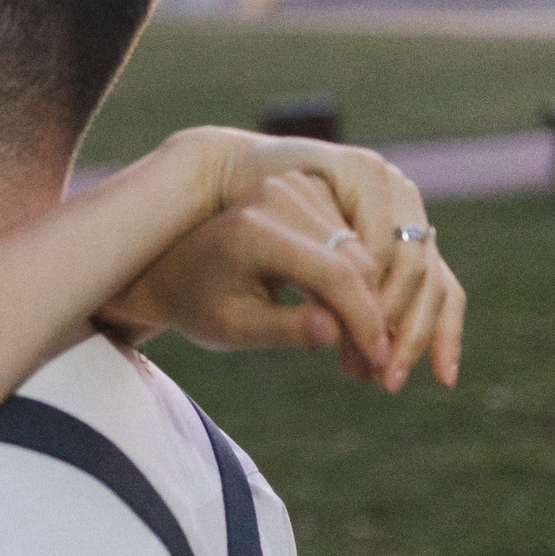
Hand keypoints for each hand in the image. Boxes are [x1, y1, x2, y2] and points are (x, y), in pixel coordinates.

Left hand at [105, 133, 464, 391]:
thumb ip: (283, 329)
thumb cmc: (199, 304)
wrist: (175, 263)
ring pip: (362, 252)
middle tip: (375, 369)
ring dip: (370, 305)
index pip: (334, 273)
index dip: (364, 320)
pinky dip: (359, 285)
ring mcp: (299, 186)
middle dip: (372, 317)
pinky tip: (353, 325)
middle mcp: (280, 195)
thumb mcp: (234, 329)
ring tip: (361, 356)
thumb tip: (335, 333)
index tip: (378, 361)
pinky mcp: (312, 190)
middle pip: (356, 259)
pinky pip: (353, 242)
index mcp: (254, 228)